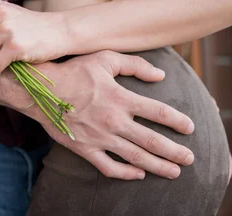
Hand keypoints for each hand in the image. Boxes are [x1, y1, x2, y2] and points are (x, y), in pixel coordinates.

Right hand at [22, 51, 194, 179]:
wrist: (41, 90)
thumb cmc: (74, 70)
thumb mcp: (105, 58)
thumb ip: (135, 65)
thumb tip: (160, 76)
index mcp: (121, 98)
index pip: (159, 112)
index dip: (178, 121)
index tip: (190, 128)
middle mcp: (114, 120)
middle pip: (152, 141)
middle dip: (175, 151)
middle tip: (190, 158)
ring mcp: (99, 137)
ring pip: (135, 157)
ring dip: (158, 166)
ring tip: (175, 172)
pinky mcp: (85, 148)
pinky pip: (108, 167)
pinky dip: (125, 173)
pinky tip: (138, 174)